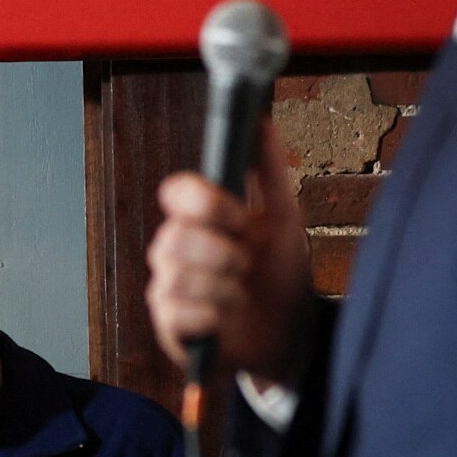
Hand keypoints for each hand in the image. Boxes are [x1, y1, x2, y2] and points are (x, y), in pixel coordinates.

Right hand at [144, 121, 311, 382]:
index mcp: (199, 219)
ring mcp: (168, 288)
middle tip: (248, 265)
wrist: (288, 336)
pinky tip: (227, 321)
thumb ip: (268, 171)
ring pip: (176, 276)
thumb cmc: (279, 275)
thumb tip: (261, 121)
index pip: (176, 191)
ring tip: (242, 297)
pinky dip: (213, 317)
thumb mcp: (282, 220)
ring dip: (224, 289)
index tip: (241, 218)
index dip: (205, 202)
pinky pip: (177, 315)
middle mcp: (176, 249)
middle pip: (173, 236)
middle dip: (223, 254)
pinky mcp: (169, 327)